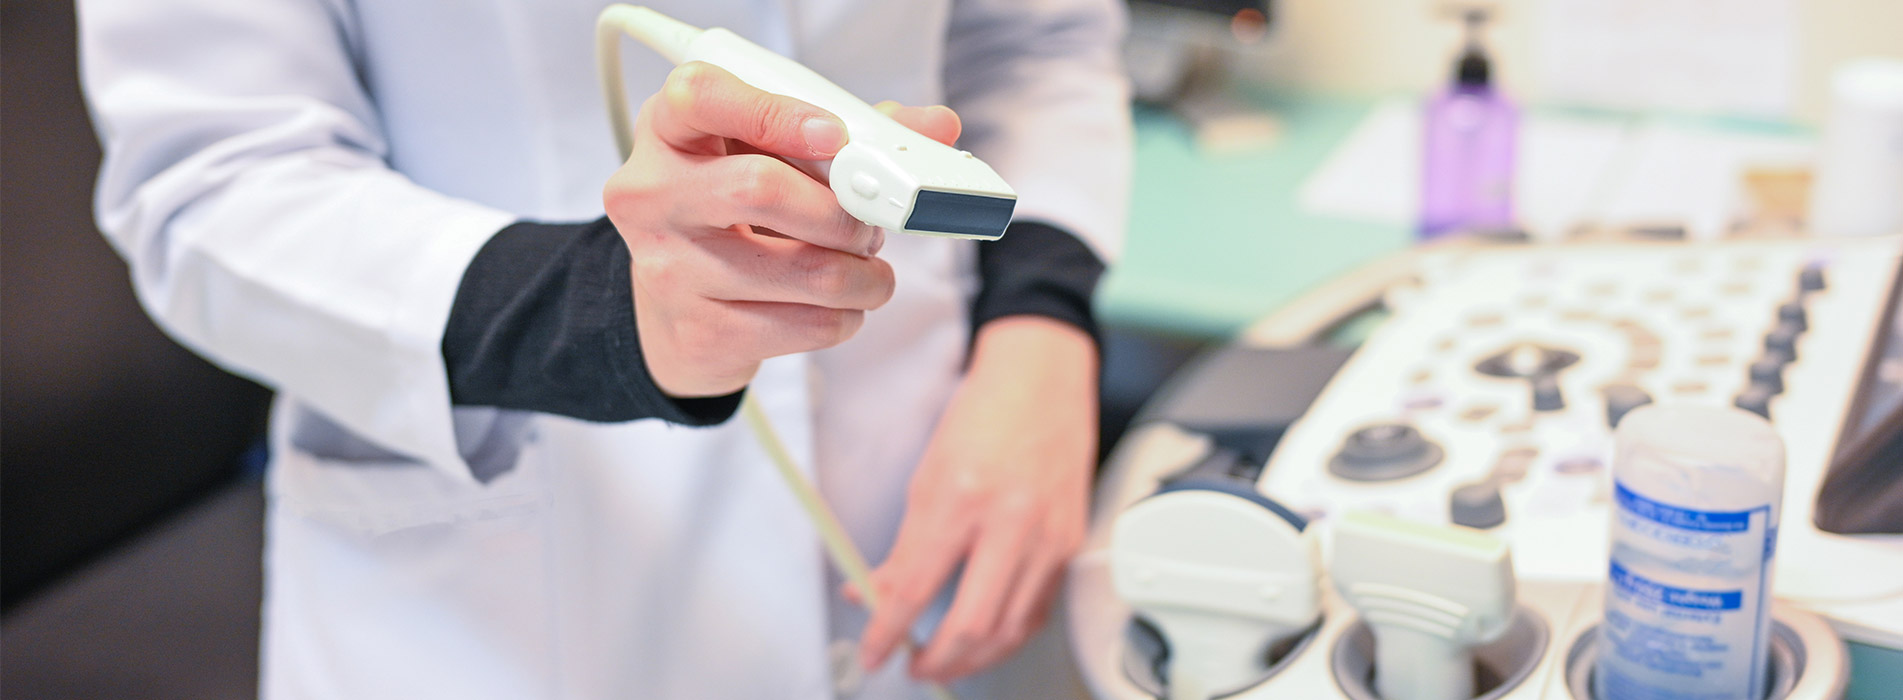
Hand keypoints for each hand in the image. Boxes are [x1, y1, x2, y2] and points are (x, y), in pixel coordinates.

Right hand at [602, 62, 961, 396]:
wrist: (671, 309)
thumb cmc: (730, 212)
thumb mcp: (767, 155)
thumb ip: (849, 132)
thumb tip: (936, 126)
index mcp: (669, 130)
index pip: (703, 97)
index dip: (776, 113)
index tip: (835, 134)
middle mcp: (654, 195)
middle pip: (762, 188)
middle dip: (844, 209)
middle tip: (870, 220)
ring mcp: (670, 269)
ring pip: (804, 269)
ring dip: (864, 272)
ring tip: (867, 266)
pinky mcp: (702, 331)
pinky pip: (808, 324)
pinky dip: (847, 315)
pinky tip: (839, 304)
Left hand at [854, 317, 1098, 681]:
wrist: (1044, 381)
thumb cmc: (986, 415)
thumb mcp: (927, 476)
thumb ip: (905, 545)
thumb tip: (873, 592)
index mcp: (962, 497)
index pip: (917, 586)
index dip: (888, 630)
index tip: (874, 651)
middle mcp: (1011, 521)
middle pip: (973, 623)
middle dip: (938, 661)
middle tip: (913, 665)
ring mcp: (1048, 536)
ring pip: (1011, 629)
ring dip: (974, 659)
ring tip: (945, 662)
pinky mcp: (1069, 544)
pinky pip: (1038, 610)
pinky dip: (1009, 635)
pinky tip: (987, 639)